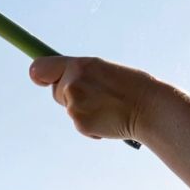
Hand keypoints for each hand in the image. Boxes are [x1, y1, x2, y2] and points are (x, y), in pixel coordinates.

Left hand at [28, 56, 163, 142]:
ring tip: (108, 106)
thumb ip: (80, 73)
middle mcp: (72, 84)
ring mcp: (75, 105)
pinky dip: (91, 124)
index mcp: (79, 65)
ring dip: (83, 109)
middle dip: (70, 94)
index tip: (41, 79)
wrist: (150, 108)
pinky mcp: (80, 124)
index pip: (40, 68)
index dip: (40, 75)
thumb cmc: (132, 87)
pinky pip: (79, 123)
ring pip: (69, 108)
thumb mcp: (103, 70)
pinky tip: (109, 119)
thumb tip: (59, 80)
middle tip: (97, 95)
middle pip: (56, 91)